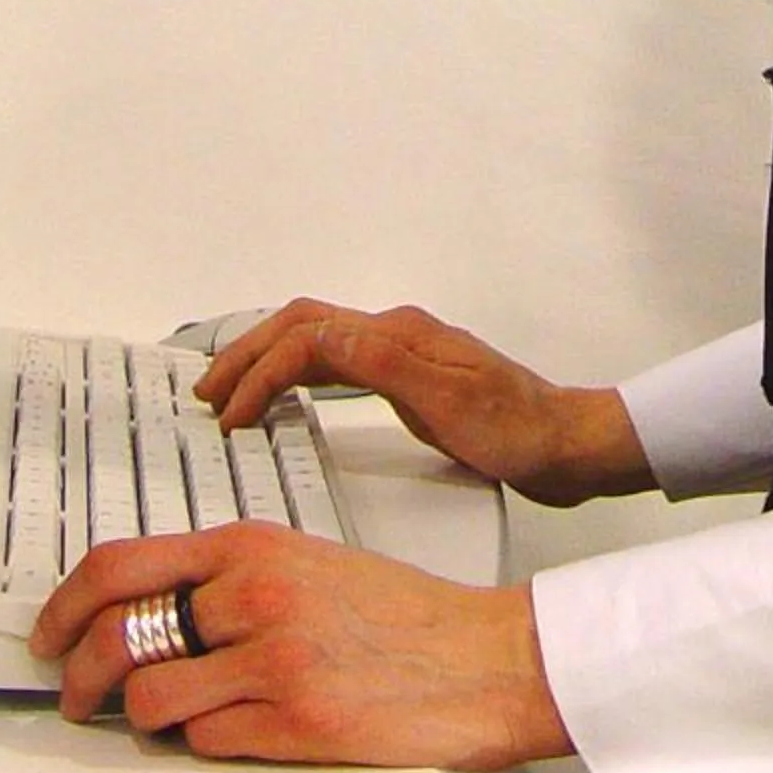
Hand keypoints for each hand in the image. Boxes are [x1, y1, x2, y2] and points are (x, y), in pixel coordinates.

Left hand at [30, 522, 573, 770]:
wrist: (482, 655)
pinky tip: (230, 729)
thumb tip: (153, 607)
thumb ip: (230, 574)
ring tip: (161, 717)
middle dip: (78, 673)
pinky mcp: (293, 722)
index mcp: (252, 544)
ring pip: (151, 698)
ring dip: (143, 717)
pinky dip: (202, 743)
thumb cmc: (401, 612)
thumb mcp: (306, 559)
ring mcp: (271, 660)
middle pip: (117, 634)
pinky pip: (204, 741)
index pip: (120, 563)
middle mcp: (253, 594)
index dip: (64, 604)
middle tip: (76, 692)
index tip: (48, 630)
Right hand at [196, 299, 653, 506]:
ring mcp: (403, 355)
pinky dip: (297, 372)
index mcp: (399, 336)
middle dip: (247, 352)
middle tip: (207, 391)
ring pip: (316, 338)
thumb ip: (385, 364)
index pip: (308, 338)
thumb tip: (325, 333)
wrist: (566, 447)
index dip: (260, 372)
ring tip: (229, 389)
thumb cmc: (519, 433)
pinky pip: (335, 362)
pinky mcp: (409, 379)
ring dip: (266, 358)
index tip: (231, 412)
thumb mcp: (449, 403)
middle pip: (302, 325)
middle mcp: (397, 335)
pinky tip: (288, 393)